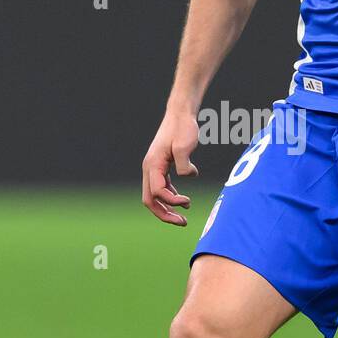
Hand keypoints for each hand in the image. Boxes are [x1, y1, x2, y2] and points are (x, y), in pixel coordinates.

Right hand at [141, 109, 199, 225]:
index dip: (171, 201)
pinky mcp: (161, 167)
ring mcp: (154, 169)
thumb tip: (188, 176)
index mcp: (153, 165)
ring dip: (167, 208)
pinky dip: (171, 197)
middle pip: (150, 200)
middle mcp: (150, 169)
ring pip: (155, 196)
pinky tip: (184, 200)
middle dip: (164, 214)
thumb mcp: (185, 146)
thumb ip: (184, 164)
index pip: (156, 193)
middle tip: (182, 222)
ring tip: (184, 216)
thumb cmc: (183, 128)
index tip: (188, 201)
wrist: (180, 114)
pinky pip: (162, 188)